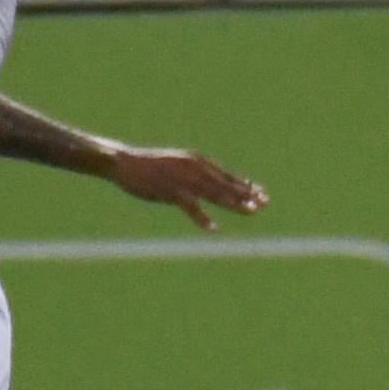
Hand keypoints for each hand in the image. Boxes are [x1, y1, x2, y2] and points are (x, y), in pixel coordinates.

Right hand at [104, 146, 266, 231]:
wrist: (123, 162)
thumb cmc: (150, 167)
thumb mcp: (177, 167)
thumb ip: (194, 176)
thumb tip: (210, 187)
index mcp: (197, 161)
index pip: (227, 175)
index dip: (245, 186)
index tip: (263, 194)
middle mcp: (194, 167)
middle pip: (225, 184)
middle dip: (246, 195)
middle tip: (264, 204)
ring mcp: (182, 179)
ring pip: (214, 193)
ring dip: (233, 203)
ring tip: (251, 211)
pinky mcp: (170, 190)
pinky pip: (190, 206)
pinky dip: (202, 218)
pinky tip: (214, 228)